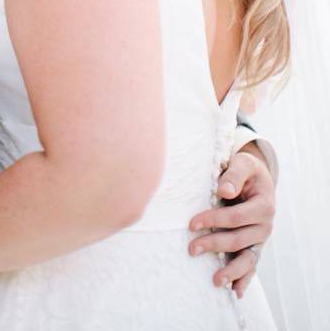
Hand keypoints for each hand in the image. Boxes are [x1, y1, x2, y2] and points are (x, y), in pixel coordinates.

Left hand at [188, 147, 275, 297]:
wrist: (256, 178)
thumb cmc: (245, 170)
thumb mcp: (242, 164)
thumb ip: (234, 175)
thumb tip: (224, 190)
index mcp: (264, 205)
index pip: (236, 217)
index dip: (214, 220)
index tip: (191, 224)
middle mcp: (265, 225)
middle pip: (239, 240)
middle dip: (214, 245)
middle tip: (191, 249)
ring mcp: (260, 239)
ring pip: (247, 258)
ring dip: (232, 271)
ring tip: (215, 281)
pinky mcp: (254, 246)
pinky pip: (251, 266)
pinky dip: (244, 279)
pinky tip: (235, 292)